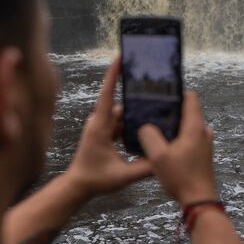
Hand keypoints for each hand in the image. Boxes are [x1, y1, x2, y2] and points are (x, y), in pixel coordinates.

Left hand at [63, 57, 152, 198]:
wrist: (78, 186)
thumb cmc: (96, 179)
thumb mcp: (124, 176)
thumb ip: (145, 168)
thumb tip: (165, 158)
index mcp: (100, 126)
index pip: (106, 94)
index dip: (113, 75)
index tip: (120, 57)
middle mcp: (99, 121)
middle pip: (121, 104)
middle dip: (136, 99)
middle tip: (157, 93)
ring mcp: (100, 126)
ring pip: (122, 115)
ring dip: (136, 115)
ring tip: (156, 113)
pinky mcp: (103, 132)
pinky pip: (119, 123)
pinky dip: (131, 124)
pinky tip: (146, 129)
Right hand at [137, 91, 218, 205]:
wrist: (199, 201)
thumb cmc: (180, 177)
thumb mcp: (158, 156)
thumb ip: (149, 136)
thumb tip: (145, 126)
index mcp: (195, 127)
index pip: (191, 98)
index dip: (176, 92)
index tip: (160, 94)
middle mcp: (204, 132)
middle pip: (188, 112)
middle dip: (171, 110)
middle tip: (152, 112)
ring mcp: (205, 144)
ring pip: (188, 126)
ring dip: (174, 126)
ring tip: (155, 130)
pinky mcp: (203, 155)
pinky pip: (189, 138)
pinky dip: (178, 138)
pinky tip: (164, 147)